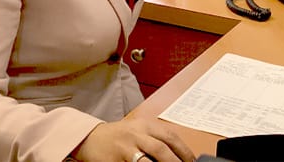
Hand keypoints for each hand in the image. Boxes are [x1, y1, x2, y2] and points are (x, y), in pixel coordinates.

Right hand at [70, 117, 194, 161]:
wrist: (91, 138)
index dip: (184, 151)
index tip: (193, 161)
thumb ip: (156, 139)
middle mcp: (136, 135)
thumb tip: (179, 155)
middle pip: (161, 149)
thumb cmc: (119, 136)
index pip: (170, 136)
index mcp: (145, 125)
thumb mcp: (138, 131)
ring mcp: (125, 149)